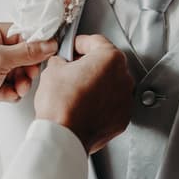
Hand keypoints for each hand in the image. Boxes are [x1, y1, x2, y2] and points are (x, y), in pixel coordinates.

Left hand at [0, 22, 56, 141]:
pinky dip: (14, 91)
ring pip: (18, 71)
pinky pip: (12, 85)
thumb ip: (28, 52)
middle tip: (31, 73)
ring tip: (20, 87)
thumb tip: (48, 44)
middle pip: (21, 53)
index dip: (34, 41)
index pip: (18, 31)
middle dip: (28, 66)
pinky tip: (10, 95)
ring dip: (22, 81)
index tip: (48, 48)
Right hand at [34, 34, 133, 153]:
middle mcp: (123, 78)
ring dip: (97, 84)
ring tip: (77, 90)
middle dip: (90, 64)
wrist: (63, 136)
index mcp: (109, 59)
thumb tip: (62, 63)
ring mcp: (125, 99)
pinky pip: (112, 104)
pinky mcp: (122, 118)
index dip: (79, 43)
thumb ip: (61, 60)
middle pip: (106, 63)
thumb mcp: (53, 70)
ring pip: (111, 84)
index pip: (95, 42)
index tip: (72, 47)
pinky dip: (101, 102)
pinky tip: (85, 105)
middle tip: (72, 69)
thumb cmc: (61, 105)